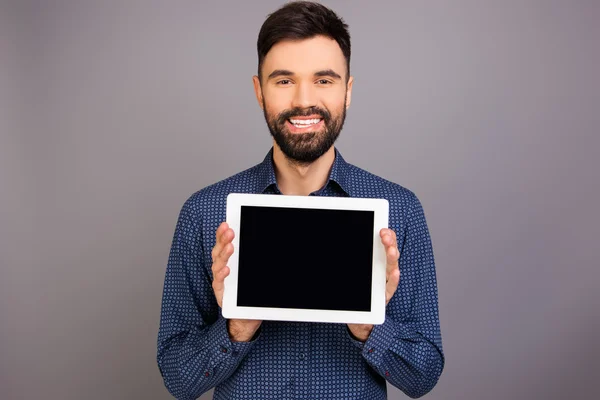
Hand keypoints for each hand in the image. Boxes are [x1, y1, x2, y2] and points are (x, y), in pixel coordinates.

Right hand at [211, 222, 260, 341]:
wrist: (246, 314)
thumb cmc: (249, 290)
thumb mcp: (252, 270)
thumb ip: (255, 256)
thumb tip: (271, 238)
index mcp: (228, 259)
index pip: (223, 243)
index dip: (222, 234)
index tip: (226, 224)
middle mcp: (221, 267)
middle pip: (219, 250)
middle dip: (223, 240)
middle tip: (230, 231)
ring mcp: (220, 280)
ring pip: (218, 264)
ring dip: (224, 254)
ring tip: (231, 247)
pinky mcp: (221, 293)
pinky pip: (219, 283)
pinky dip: (222, 275)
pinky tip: (227, 270)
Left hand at [347, 228, 399, 341]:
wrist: (359, 314)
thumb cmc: (356, 291)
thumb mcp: (352, 272)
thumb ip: (350, 256)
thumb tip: (335, 234)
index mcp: (378, 260)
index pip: (386, 244)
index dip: (387, 236)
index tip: (383, 229)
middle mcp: (384, 269)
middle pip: (390, 253)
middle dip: (390, 243)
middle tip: (385, 236)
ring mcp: (385, 282)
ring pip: (391, 267)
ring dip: (392, 258)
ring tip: (391, 250)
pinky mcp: (384, 295)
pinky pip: (390, 287)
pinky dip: (393, 280)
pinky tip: (394, 273)